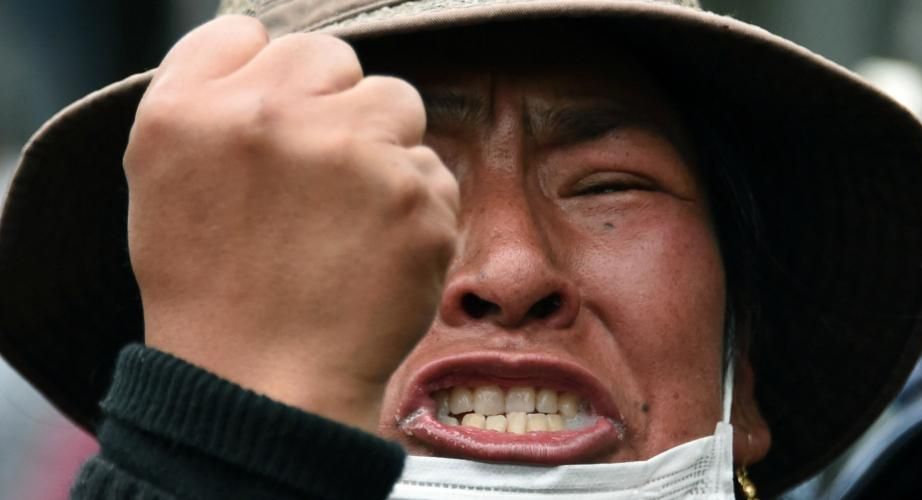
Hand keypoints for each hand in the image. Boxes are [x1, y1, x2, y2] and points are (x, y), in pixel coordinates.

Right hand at [125, 16, 457, 431]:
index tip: (276, 125)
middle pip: (331, 56)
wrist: (264, 389)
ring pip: (396, 101)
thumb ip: (212, 108)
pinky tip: (377, 254)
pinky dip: (414, 207)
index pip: (245, 33)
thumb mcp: (165, 187)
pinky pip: (431, 170)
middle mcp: (265, 115)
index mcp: (187, 110)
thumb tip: (272, 55)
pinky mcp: (413, 196)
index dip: (266, 78)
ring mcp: (346, 152)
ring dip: (384, 148)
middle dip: (331, 107)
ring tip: (350, 220)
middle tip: (319, 179)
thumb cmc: (212, 296)